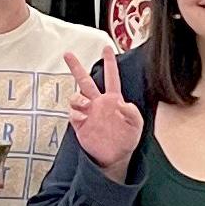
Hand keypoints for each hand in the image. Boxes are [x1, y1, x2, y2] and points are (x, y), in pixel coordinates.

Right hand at [68, 54, 143, 179]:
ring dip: (78, 97)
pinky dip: (76, 113)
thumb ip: (132, 113)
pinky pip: (73, 113)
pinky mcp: (80, 124)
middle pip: (84, 81)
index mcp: (113, 100)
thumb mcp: (137, 126)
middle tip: (67, 54)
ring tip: (86, 105)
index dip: (109, 62)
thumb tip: (122, 103)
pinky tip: (83, 118)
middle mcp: (98, 103)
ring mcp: (88, 113)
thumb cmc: (127, 139)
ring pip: (76, 96)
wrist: (115, 157)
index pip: (111, 77)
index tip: (106, 48)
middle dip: (76, 67)